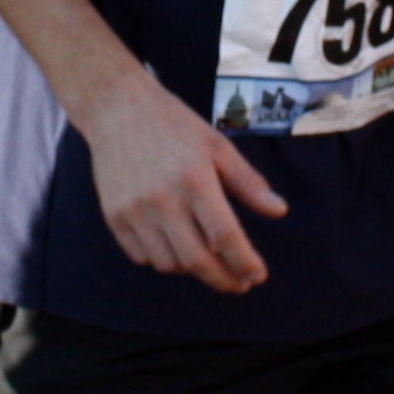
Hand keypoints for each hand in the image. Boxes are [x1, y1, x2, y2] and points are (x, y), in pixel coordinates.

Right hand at [80, 68, 290, 292]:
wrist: (116, 109)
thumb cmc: (173, 126)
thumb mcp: (217, 145)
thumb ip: (248, 182)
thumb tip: (280, 210)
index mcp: (195, 179)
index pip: (225, 236)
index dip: (245, 262)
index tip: (257, 275)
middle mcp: (162, 198)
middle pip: (197, 260)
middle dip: (223, 280)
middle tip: (239, 284)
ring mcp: (134, 210)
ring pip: (168, 264)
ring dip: (193, 269)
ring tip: (207, 259)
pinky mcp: (114, 216)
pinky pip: (141, 256)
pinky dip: (162, 259)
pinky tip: (175, 247)